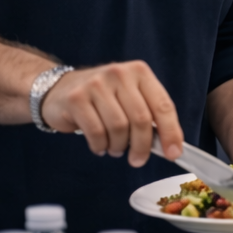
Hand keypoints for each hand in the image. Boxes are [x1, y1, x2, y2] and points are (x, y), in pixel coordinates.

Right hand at [40, 61, 183, 167]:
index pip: (163, 105)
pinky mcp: (76, 99)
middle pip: (141, 119)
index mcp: (139, 72)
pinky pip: (96, 132)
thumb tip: (170, 146)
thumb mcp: (130, 97)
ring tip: (114, 148)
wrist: (59, 89)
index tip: (173, 153)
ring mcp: (96, 85)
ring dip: (118, 146)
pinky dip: (100, 145)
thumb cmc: (102, 98)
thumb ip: (150, 115)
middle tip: (138, 160)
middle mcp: (119, 74)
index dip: (170, 132)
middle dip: (142, 145)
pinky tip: (100, 146)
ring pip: (118, 127)